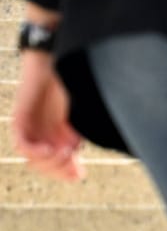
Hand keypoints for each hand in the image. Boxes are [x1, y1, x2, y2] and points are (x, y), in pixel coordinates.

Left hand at [13, 52, 82, 181]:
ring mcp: (28, 127)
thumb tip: (82, 149)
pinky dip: (35, 151)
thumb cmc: (73, 79)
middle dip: (59, 170)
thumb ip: (80, 129)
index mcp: (55, 133)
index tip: (81, 174)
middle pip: (43, 165)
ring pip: (31, 159)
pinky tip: (49, 150)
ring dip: (49, 162)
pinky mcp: (20, 119)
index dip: (66, 172)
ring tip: (66, 155)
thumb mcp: (81, 110)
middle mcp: (40, 133)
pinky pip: (22, 144)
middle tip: (75, 167)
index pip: (55, 163)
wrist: (56, 56)